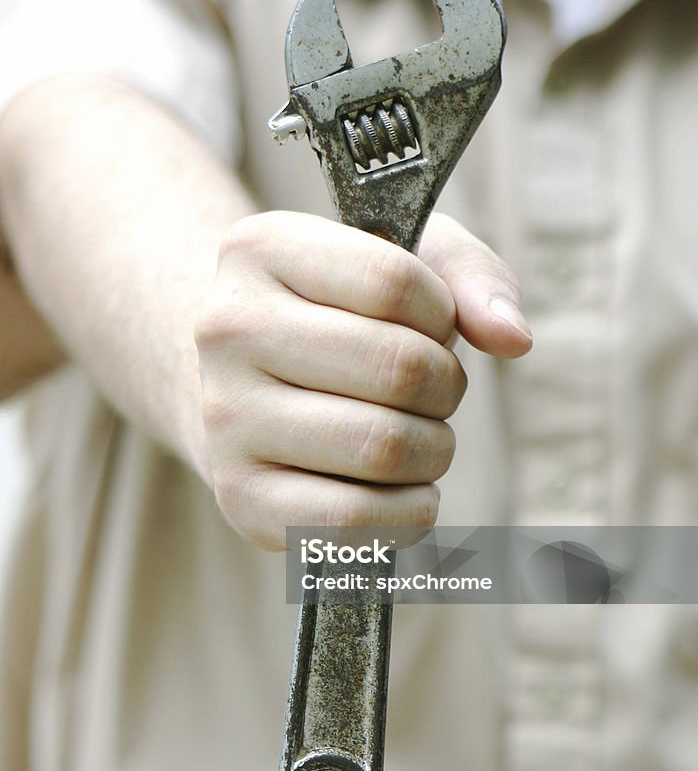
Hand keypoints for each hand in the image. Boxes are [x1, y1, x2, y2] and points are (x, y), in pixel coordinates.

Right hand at [195, 210, 530, 548]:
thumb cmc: (341, 319)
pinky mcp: (240, 498)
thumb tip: (514, 338)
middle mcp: (227, 330)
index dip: (441, 314)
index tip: (428, 326)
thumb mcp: (402, 261)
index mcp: (260, 250)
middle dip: (447, 387)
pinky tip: (401, 488)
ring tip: (416, 437)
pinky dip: (409, 512)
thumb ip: (470, 276)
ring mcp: (225, 418)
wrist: (249, 386)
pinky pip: (354, 520)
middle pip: (399, 369)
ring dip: (434, 450)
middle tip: (432, 392)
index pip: (395, 282)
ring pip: (384, 447)